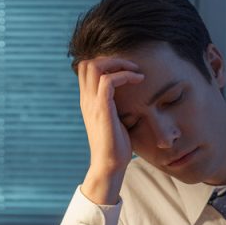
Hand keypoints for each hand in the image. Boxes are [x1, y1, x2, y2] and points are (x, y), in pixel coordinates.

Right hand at [77, 57, 143, 204]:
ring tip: (136, 73)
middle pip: (88, 63)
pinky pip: (108, 81)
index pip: (87, 69)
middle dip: (112, 59)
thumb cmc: (116, 146)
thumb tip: (130, 98)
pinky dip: (125, 75)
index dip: (107, 62)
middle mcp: (86, 100)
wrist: (109, 166)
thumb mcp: (115, 120)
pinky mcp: (102, 110)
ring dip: (119, 64)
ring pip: (95, 66)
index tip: (127, 70)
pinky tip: (138, 81)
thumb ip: (116, 106)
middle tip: (131, 68)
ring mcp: (92, 104)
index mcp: (88, 101)